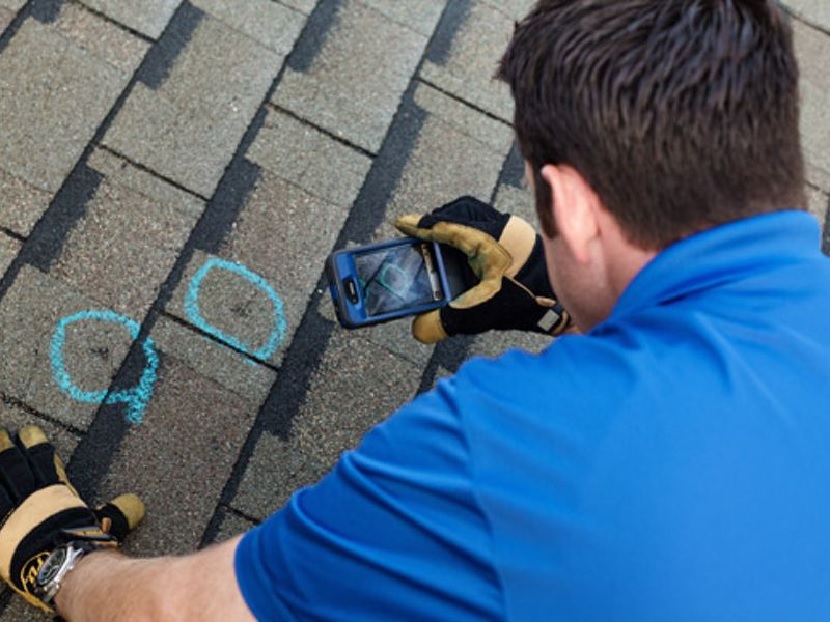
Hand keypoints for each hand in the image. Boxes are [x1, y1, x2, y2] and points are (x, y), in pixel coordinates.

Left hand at [0, 425, 143, 613]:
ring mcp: (11, 514)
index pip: (44, 462)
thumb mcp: (107, 524)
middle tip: (2, 433)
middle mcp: (32, 497)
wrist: (63, 562)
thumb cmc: (86, 544)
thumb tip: (135, 502)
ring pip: (0, 481)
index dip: (36, 445)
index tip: (29, 432)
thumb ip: (119, 511)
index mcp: (56, 493)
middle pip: (16, 466)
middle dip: (7, 449)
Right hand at [395, 196, 570, 343]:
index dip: (421, 225)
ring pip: (477, 216)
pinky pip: (491, 227)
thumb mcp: (482, 312)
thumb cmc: (530, 298)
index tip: (402, 224)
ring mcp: (511, 232)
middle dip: (439, 220)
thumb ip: (447, 320)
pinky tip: (472, 256)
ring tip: (444, 244)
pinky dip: (475, 234)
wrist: (566, 300)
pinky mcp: (520, 240)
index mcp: (486, 238)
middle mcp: (499, 228)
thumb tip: (421, 328)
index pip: (445, 224)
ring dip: (458, 225)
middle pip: (461, 211)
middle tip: (423, 234)